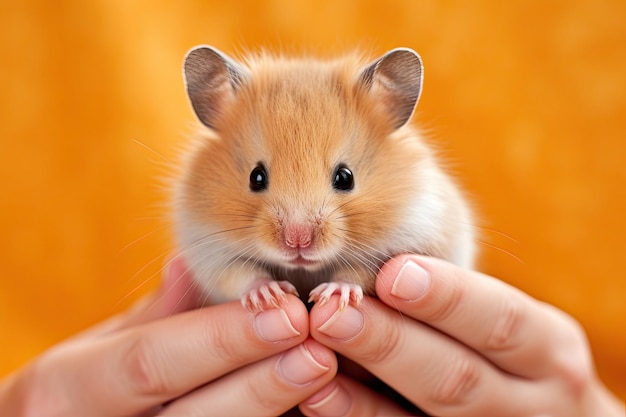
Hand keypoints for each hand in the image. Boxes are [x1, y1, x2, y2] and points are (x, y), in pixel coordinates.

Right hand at [0, 258, 336, 415]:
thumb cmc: (77, 387)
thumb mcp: (97, 346)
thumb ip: (150, 314)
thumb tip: (187, 265)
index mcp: (66, 388)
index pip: (151, 361)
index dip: (222, 339)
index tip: (285, 312)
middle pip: (193, 416)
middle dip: (261, 382)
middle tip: (318, 349)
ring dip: (273, 407)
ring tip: (323, 372)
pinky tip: (308, 405)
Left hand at [303, 255, 623, 416]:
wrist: (543, 416)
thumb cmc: (513, 354)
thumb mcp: (509, 322)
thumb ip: (459, 301)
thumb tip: (375, 263)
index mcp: (549, 348)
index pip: (503, 320)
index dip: (448, 297)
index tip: (394, 272)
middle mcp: (533, 401)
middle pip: (458, 376)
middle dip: (391, 341)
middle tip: (334, 311)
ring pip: (430, 416)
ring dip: (363, 389)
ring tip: (315, 353)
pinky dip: (358, 416)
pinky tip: (319, 396)